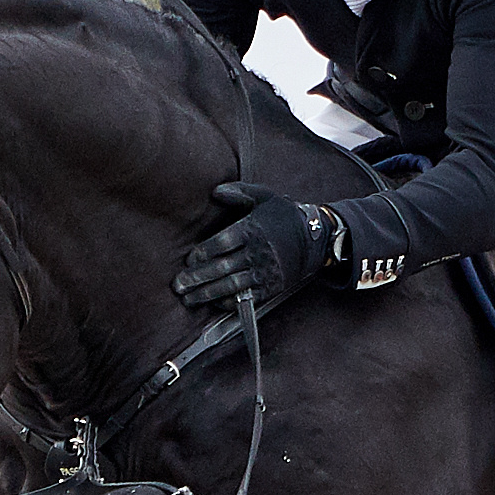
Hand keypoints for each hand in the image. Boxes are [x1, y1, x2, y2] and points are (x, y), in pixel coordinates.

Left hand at [173, 182, 332, 308]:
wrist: (316, 240)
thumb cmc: (285, 216)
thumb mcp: (265, 196)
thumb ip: (239, 192)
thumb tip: (215, 191)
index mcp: (253, 230)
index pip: (221, 243)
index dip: (203, 253)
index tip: (190, 260)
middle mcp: (257, 253)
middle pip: (221, 268)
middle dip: (197, 278)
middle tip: (178, 285)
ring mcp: (264, 272)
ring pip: (230, 286)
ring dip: (206, 294)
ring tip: (188, 299)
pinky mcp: (270, 287)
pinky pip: (245, 298)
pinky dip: (227, 302)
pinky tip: (212, 302)